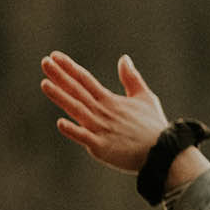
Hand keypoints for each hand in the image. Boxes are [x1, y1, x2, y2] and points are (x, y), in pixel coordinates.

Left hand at [40, 52, 203, 185]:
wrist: (164, 152)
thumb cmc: (153, 126)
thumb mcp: (146, 98)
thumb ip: (132, 78)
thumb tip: (124, 58)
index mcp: (110, 101)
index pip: (86, 80)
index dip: (70, 68)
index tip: (55, 56)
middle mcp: (103, 112)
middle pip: (78, 91)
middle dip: (60, 76)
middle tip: (45, 62)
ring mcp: (101, 129)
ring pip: (77, 110)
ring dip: (61, 97)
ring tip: (45, 84)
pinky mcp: (102, 147)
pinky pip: (85, 138)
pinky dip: (74, 131)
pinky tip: (61, 123)